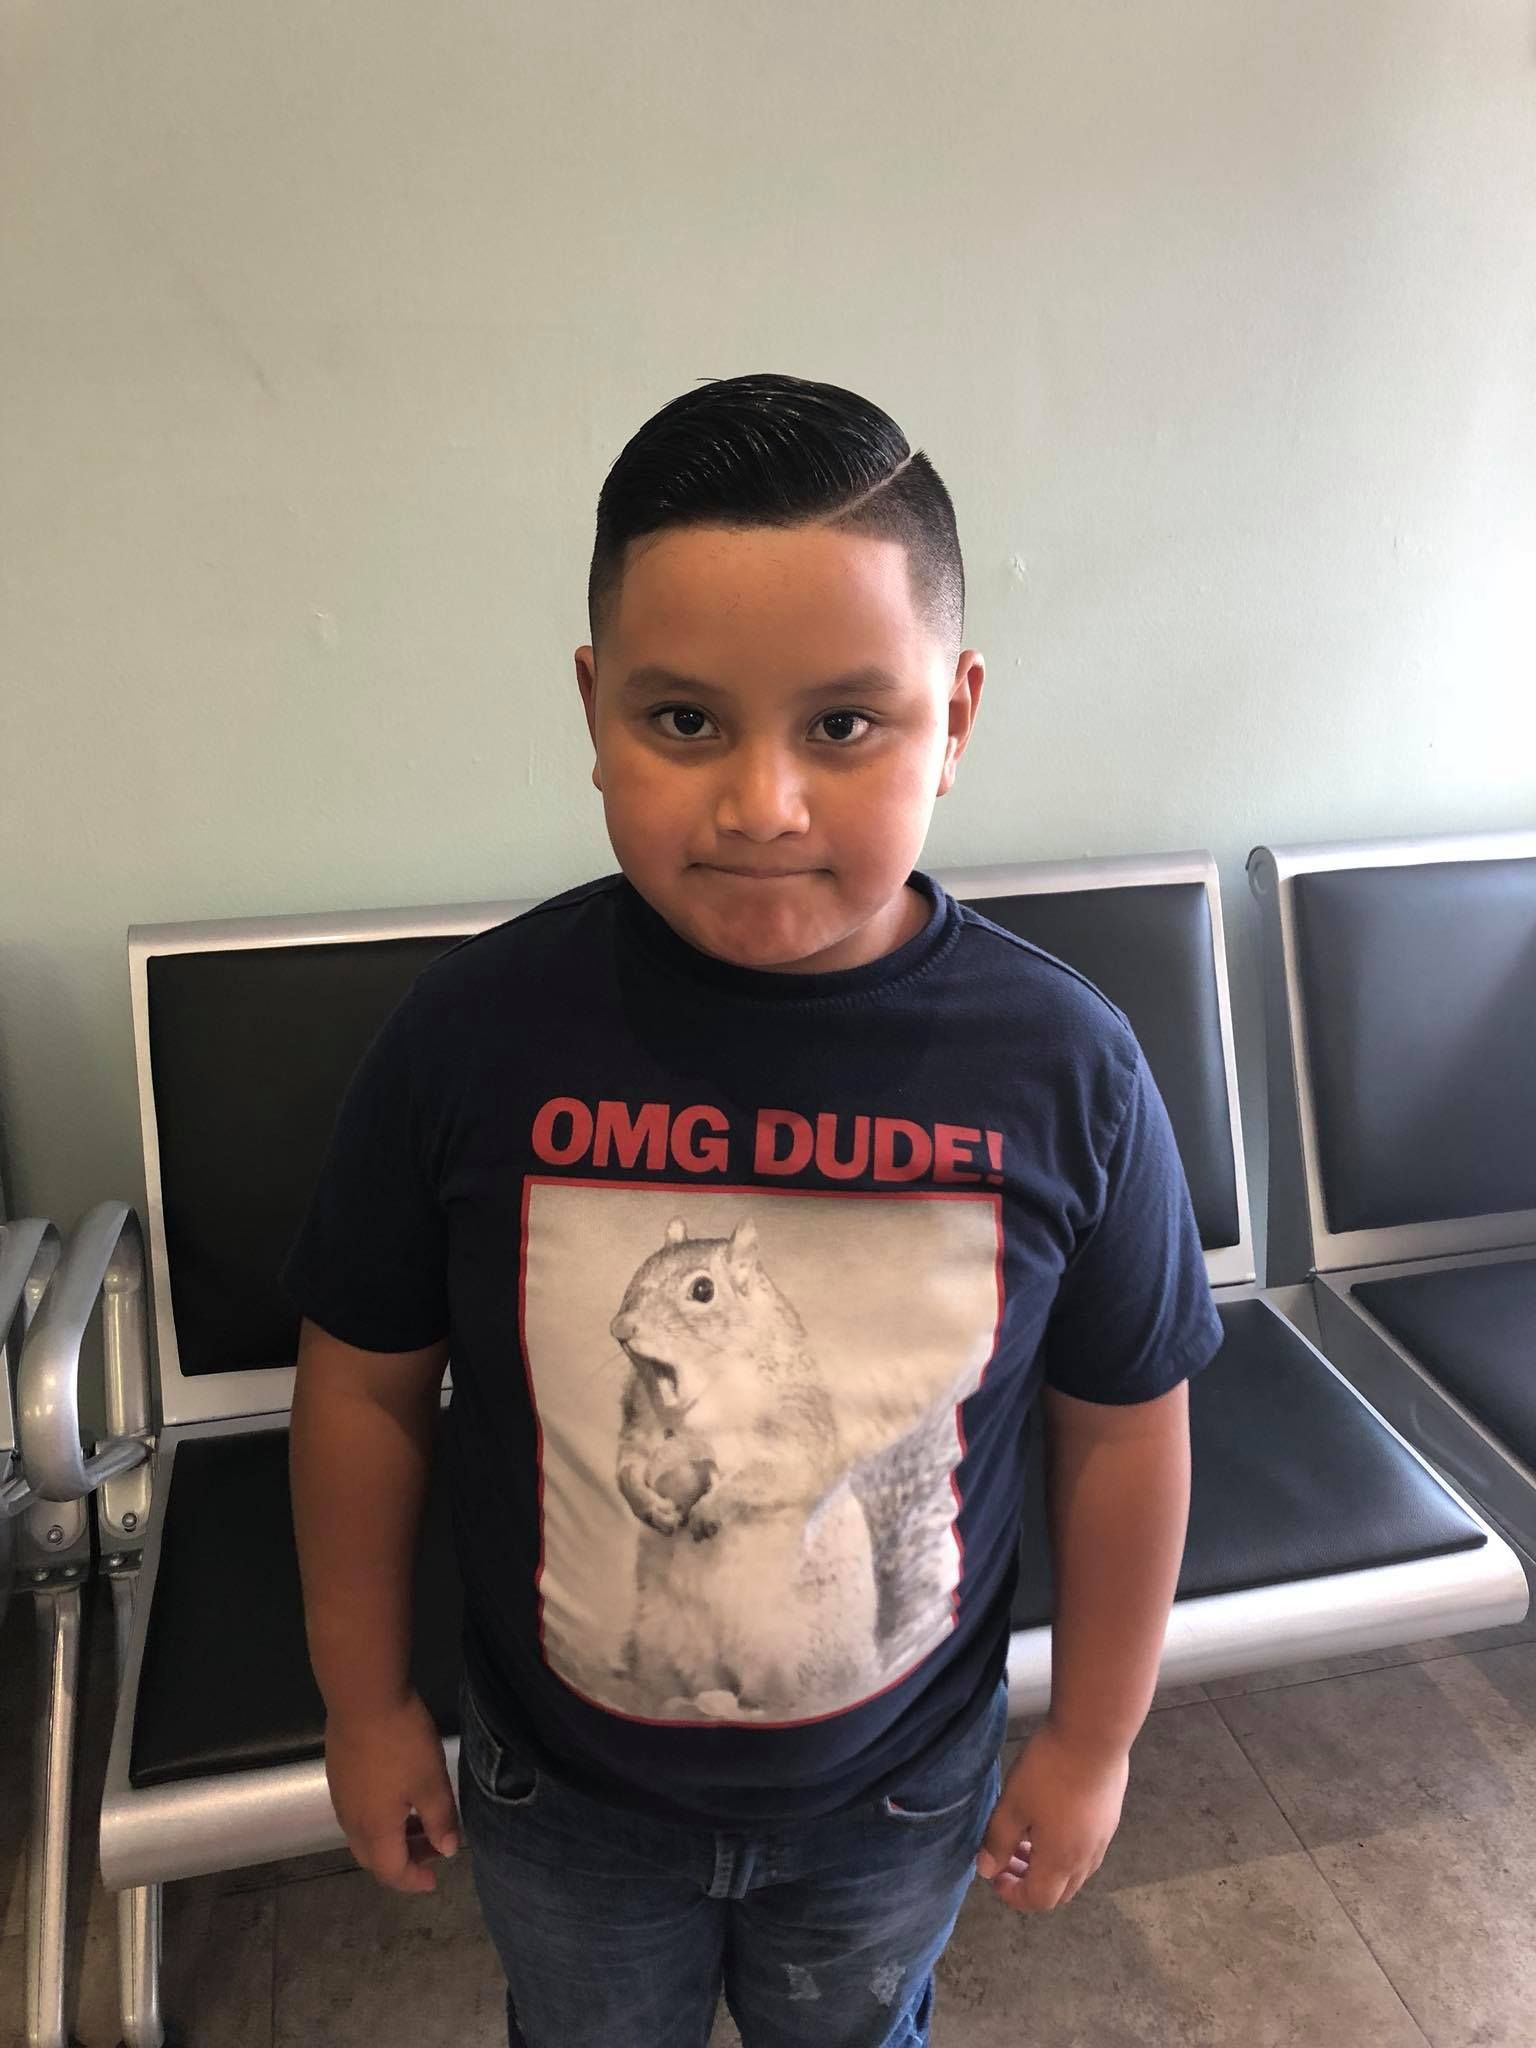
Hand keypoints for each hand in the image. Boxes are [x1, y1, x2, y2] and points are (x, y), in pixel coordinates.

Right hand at [325, 1690, 461, 1893]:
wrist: (363, 1700)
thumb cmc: (403, 1744)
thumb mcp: (432, 1782)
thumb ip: (441, 1821)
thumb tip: (447, 1851)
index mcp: (375, 1831)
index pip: (392, 1872)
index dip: (414, 1880)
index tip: (434, 1880)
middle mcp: (351, 1822)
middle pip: (374, 1859)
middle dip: (403, 1861)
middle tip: (432, 1848)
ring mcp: (341, 1799)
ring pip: (364, 1837)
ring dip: (391, 1840)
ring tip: (420, 1822)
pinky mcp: (338, 1777)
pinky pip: (357, 1816)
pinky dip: (379, 1821)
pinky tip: (398, 1799)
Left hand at [976, 1721, 1129, 1912]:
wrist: (1094, 1736)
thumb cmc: (1048, 1773)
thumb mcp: (1013, 1805)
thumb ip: (998, 1842)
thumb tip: (986, 1870)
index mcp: (1060, 1862)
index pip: (1038, 1900)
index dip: (1012, 1895)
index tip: (994, 1874)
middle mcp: (1086, 1859)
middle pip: (1059, 1892)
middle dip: (1030, 1883)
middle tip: (1008, 1858)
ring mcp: (1102, 1839)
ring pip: (1075, 1872)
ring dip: (1048, 1866)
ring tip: (1027, 1837)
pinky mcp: (1110, 1818)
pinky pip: (1086, 1850)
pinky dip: (1065, 1850)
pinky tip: (1052, 1819)